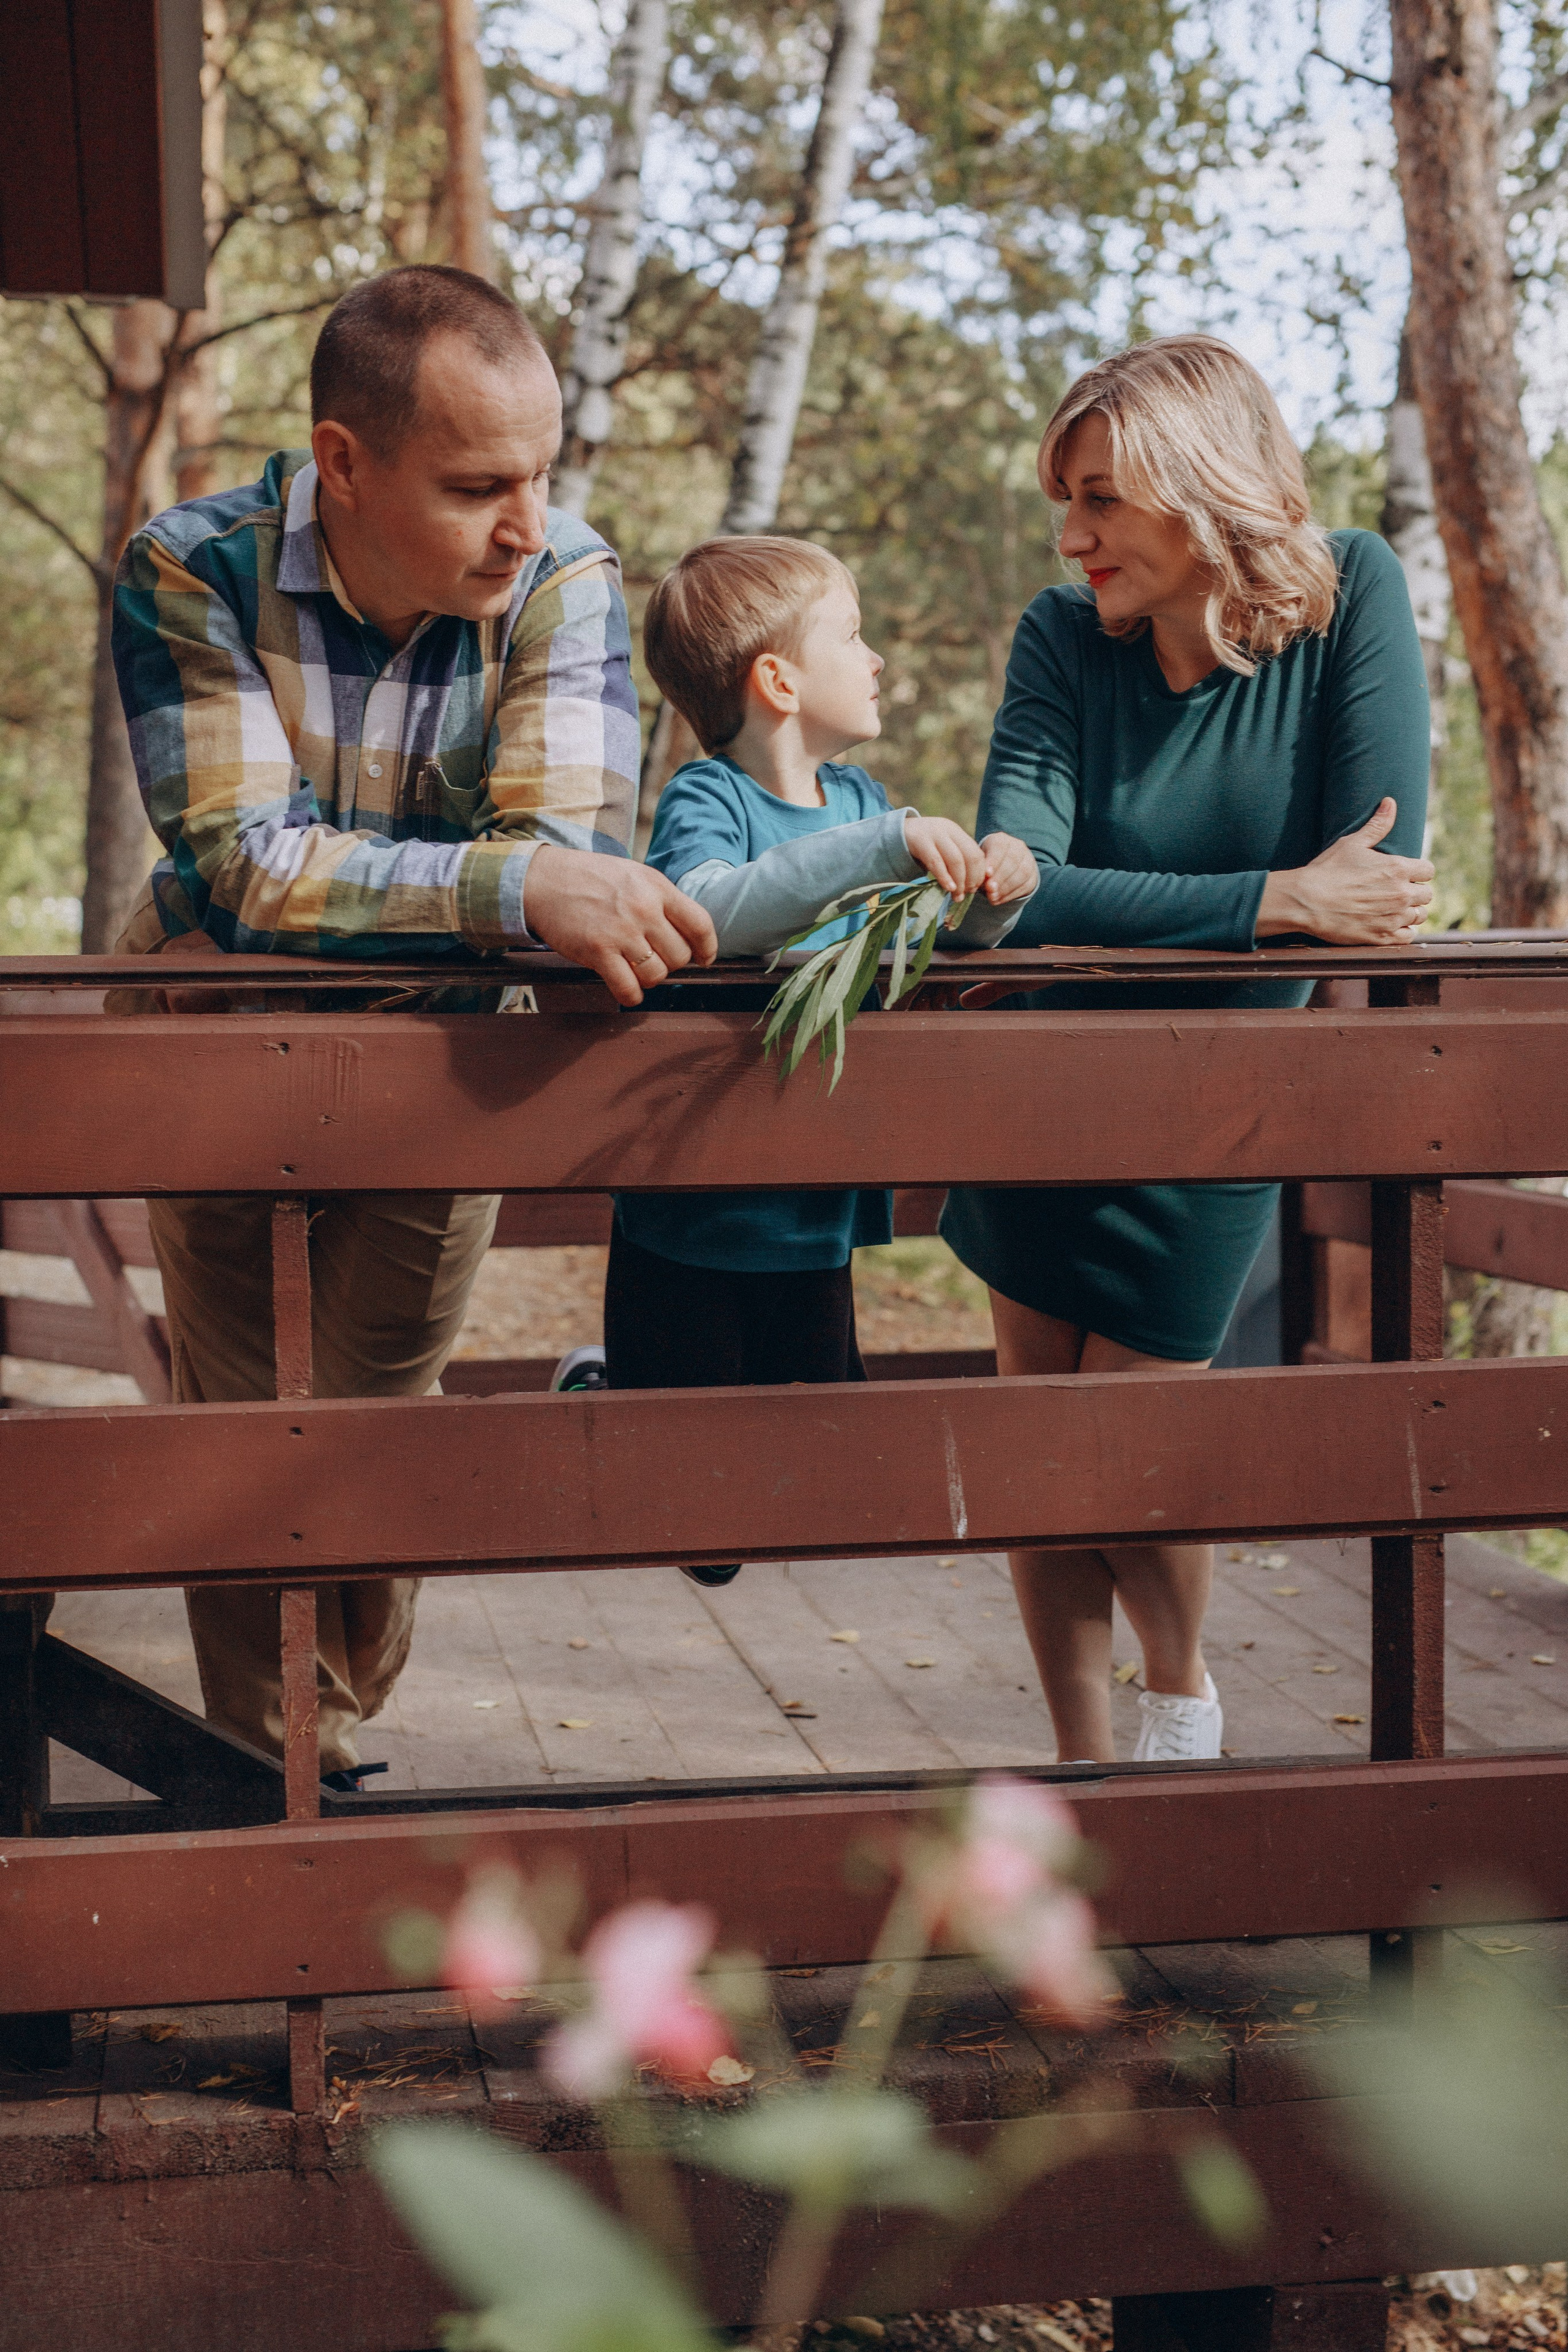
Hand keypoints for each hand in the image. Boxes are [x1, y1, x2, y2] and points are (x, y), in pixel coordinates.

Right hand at [523, 844, 716, 1004]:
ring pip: (657, 975)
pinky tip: (625, 986)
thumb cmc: (589, 878)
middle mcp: (643, 909)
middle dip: (671, 963)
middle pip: (680, 956)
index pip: (700, 924)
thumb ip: (661, 900)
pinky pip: (628, 988)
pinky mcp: (598, 952)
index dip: (707, 948)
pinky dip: (630, 994)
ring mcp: (621, 932)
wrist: (544, 880)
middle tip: (654, 958)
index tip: (703, 958)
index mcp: (657, 887)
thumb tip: (686, 933)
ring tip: (636, 969)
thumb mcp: (634, 875)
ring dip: (649, 979)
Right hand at [904, 816, 987, 898]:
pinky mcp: (920, 841)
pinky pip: (936, 862)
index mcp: (956, 832)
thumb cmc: (923, 846)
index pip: (976, 853)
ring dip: (960, 881)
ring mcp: (935, 834)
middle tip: (968, 893)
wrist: (897, 831)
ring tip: (957, 896)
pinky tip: (948, 888)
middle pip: (970, 856)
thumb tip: (971, 886)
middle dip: (972, 878)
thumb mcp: (942, 847)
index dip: (979, 873)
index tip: (975, 888)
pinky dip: (945, 877)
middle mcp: (948, 830)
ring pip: (956, 860)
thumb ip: (955, 860)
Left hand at [978, 831, 1038, 905]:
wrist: (1002, 868)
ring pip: (1021, 872)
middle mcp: (1017, 847)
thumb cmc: (985, 864)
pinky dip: (1011, 894)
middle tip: (990, 889)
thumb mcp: (980, 862)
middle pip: (1012, 860)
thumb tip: (983, 884)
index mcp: (1001, 840)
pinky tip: (999, 900)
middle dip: (1000, 877)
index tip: (987, 874)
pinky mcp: (1032, 875)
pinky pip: (1025, 885)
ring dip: (1006, 887)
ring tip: (992, 897)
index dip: (994, 860)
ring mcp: (1028, 860)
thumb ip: (980, 870)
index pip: (1000, 847)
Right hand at [1256, 798, 1434, 943]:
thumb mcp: (1352, 843)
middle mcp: (1401, 894)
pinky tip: (1390, 924)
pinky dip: (1403, 931)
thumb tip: (1390, 802)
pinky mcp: (1382, 937)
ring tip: (1392, 908)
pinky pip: (1408, 936)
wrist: (1306, 902)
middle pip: (1427, 895)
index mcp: (1398, 869)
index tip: (1405, 874)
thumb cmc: (1327, 870)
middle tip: (1396, 892)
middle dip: (1414, 892)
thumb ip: (1377, 826)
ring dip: (1409, 911)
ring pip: (1419, 915)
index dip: (1418, 872)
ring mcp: (1393, 917)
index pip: (1428, 871)